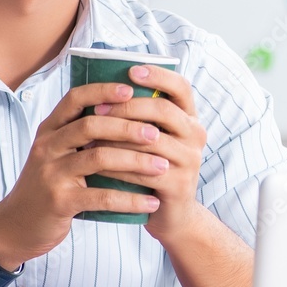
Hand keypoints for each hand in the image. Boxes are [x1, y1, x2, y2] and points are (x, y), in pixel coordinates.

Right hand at [0, 80, 170, 268]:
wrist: (16, 226)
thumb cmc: (46, 186)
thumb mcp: (55, 154)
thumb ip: (79, 136)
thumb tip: (125, 115)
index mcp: (49, 130)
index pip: (75, 99)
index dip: (103, 91)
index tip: (132, 90)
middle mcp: (47, 147)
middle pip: (91, 125)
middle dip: (128, 127)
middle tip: (156, 133)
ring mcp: (52, 174)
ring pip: (98, 158)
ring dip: (135, 161)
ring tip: (162, 166)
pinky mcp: (59, 202)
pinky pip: (101, 197)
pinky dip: (130, 199)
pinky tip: (150, 202)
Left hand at [91, 65, 207, 245]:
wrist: (171, 215)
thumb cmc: (152, 169)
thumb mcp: (153, 138)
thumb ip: (140, 115)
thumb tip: (103, 83)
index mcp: (189, 118)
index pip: (181, 87)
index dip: (158, 76)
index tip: (131, 71)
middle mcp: (196, 135)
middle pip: (163, 110)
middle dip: (127, 106)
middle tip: (97, 108)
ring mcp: (191, 160)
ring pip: (151, 140)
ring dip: (116, 136)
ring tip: (90, 136)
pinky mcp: (179, 185)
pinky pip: (143, 170)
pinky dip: (116, 166)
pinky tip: (95, 165)